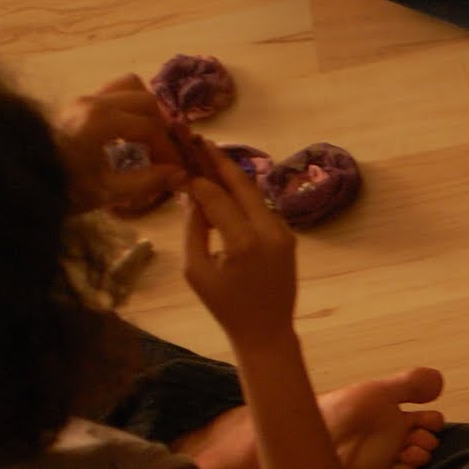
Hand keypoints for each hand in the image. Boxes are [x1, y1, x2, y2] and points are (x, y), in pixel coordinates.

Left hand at [54, 74, 184, 212]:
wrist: (23, 180)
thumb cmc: (63, 188)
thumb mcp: (109, 192)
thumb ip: (148, 181)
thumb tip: (181, 175)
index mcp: (100, 121)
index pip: (151, 127)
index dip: (169, 151)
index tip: (176, 172)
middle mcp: (92, 102)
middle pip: (146, 100)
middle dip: (162, 128)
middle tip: (164, 155)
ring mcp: (83, 99)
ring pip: (129, 86)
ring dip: (147, 110)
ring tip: (149, 138)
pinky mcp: (77, 104)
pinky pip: (113, 93)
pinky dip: (129, 108)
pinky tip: (128, 134)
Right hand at [182, 139, 298, 351]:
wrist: (267, 331)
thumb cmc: (226, 307)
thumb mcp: (197, 270)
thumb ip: (194, 228)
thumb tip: (191, 194)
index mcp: (245, 242)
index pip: (216, 197)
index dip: (196, 179)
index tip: (179, 163)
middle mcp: (271, 232)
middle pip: (242, 184)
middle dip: (218, 160)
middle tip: (197, 138)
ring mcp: (284, 234)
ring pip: (254, 194)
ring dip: (232, 176)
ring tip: (208, 155)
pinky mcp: (289, 237)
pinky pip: (262, 209)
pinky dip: (243, 197)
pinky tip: (225, 187)